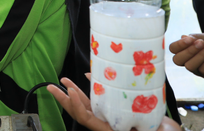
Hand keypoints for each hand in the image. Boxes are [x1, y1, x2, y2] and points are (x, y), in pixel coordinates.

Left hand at [47, 77, 180, 130]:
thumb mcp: (152, 127)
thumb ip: (135, 116)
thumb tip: (123, 107)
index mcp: (110, 130)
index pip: (86, 119)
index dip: (76, 105)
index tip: (69, 91)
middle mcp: (107, 125)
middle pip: (80, 112)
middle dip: (64, 99)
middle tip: (51, 86)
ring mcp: (110, 119)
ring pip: (87, 106)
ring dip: (73, 94)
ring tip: (62, 81)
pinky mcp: (115, 112)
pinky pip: (99, 102)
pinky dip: (92, 90)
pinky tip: (88, 78)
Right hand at [169, 34, 203, 80]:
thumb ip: (194, 37)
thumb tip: (183, 37)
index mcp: (182, 50)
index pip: (173, 48)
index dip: (179, 44)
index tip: (190, 38)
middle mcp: (185, 61)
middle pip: (178, 60)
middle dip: (189, 51)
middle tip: (201, 42)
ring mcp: (194, 69)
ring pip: (190, 66)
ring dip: (200, 55)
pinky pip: (203, 70)